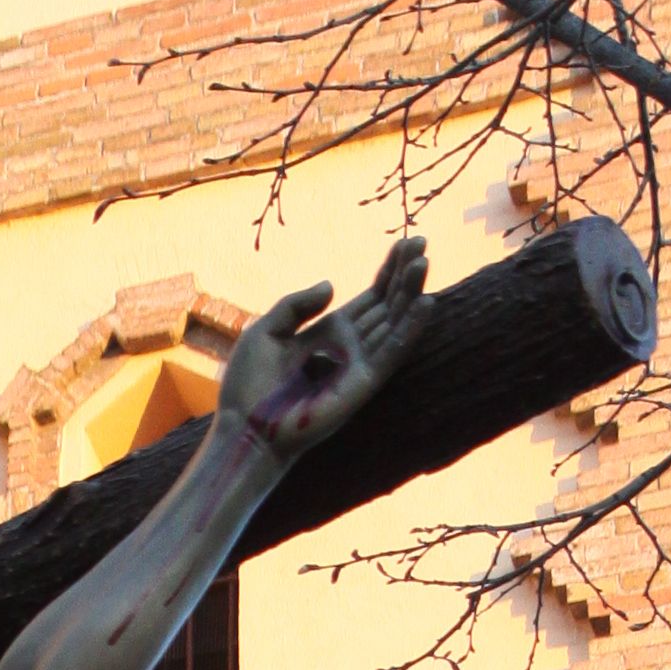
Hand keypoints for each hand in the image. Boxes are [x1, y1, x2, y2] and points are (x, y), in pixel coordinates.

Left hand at [216, 239, 427, 465]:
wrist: (245, 428)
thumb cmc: (250, 385)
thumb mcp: (267, 330)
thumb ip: (297, 305)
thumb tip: (333, 285)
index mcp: (330, 331)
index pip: (370, 296)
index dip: (388, 270)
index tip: (405, 243)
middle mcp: (350, 346)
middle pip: (387, 304)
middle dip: (404, 274)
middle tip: (421, 241)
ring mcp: (359, 364)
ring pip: (395, 323)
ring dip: (411, 293)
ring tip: (423, 262)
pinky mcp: (363, 383)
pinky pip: (393, 352)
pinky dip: (410, 329)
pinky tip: (425, 304)